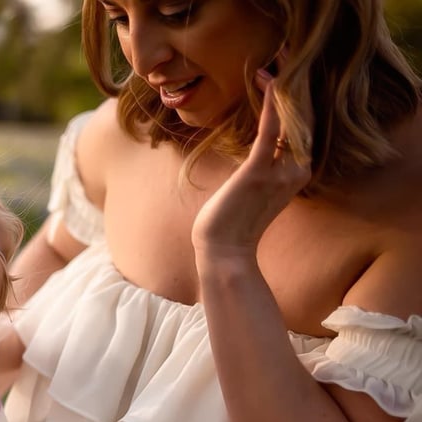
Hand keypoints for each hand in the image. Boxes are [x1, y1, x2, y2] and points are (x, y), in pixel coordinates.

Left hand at [191, 65, 313, 262]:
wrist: (222, 251)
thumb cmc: (232, 223)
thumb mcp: (255, 191)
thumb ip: (266, 168)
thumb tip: (263, 149)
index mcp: (297, 175)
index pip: (303, 131)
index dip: (295, 105)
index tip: (282, 82)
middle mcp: (296, 172)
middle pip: (302, 122)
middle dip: (292, 94)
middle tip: (281, 66)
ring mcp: (279, 173)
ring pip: (289, 122)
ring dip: (280, 92)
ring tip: (270, 68)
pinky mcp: (257, 172)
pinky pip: (270, 132)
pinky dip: (271, 106)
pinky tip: (267, 83)